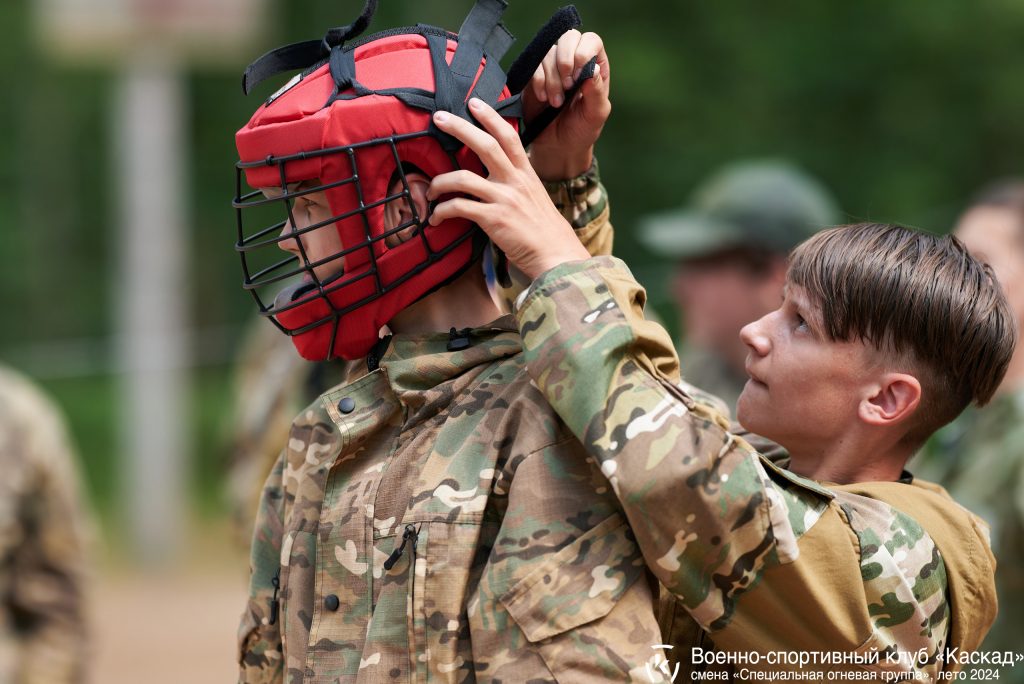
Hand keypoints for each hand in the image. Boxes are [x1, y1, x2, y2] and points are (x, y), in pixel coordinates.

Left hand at [428, 99, 591, 279]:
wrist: (556, 255)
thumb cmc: (545, 231)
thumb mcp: (536, 198)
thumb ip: (517, 183)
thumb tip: (496, 177)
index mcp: (526, 174)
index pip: (509, 136)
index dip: (491, 117)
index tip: (474, 103)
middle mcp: (515, 181)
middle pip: (485, 145)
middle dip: (459, 128)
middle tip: (439, 118)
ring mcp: (504, 199)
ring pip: (463, 177)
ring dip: (440, 181)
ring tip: (431, 189)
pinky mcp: (493, 219)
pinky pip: (459, 207)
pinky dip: (442, 211)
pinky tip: (436, 217)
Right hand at [522, 30, 610, 180]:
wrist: (558, 146)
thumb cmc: (582, 130)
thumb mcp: (596, 114)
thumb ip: (597, 91)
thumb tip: (593, 69)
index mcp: (594, 65)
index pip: (591, 41)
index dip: (583, 52)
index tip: (579, 75)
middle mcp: (574, 60)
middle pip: (568, 38)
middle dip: (565, 61)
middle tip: (568, 86)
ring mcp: (552, 67)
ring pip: (548, 54)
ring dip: (552, 78)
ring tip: (556, 102)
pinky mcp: (535, 76)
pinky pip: (534, 67)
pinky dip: (539, 82)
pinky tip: (545, 99)